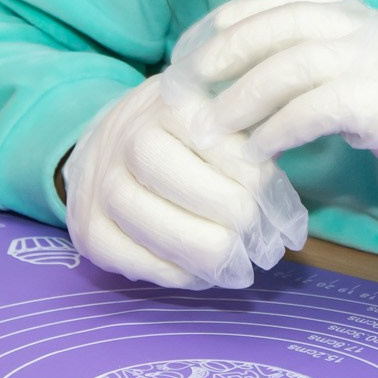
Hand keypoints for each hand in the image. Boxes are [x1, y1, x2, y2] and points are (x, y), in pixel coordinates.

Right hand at [63, 33, 307, 289]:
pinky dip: (170, 271)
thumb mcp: (225, 115)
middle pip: (170, 174)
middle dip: (225, 211)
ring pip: (145, 218)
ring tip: (239, 265)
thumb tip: (291, 163)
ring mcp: (98, 184)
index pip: (208, 135)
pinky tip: (203, 275)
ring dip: (200, 249)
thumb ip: (256, 133)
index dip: (248, 173)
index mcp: (167, 102)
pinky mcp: (86, 229)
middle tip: (264, 241)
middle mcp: (124, 137)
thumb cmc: (191, 135)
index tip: (278, 202)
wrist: (112, 143)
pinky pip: (126, 256)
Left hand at [191, 0, 377, 259]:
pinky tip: (258, 153)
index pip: (291, 1)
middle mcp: (373, 30)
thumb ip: (345, 70)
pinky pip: (311, 108)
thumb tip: (286, 83)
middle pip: (280, 24)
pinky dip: (276, 130)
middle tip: (189, 84)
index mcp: (372, 19)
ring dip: (242, 98)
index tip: (201, 41)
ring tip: (215, 129)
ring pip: (288, 64)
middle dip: (226, 51)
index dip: (239, 18)